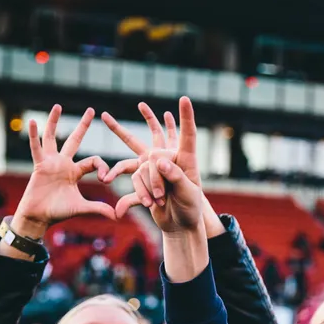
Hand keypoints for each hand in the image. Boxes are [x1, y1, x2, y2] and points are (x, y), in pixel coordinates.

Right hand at [11, 106, 113, 238]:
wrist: (39, 217)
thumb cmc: (58, 212)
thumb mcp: (82, 208)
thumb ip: (99, 208)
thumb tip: (117, 216)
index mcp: (75, 172)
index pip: (93, 161)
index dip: (102, 167)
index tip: (105, 178)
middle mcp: (63, 163)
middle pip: (75, 140)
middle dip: (83, 126)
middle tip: (92, 110)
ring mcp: (50, 162)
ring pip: (52, 137)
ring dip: (54, 122)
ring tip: (57, 106)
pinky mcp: (39, 165)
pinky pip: (36, 148)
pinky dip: (33, 135)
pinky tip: (32, 122)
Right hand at [105, 98, 211, 235]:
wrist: (179, 225)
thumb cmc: (189, 208)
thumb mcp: (187, 194)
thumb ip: (175, 177)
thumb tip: (158, 161)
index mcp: (186, 160)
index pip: (187, 136)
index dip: (186, 117)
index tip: (184, 99)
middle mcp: (170, 160)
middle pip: (154, 138)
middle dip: (148, 119)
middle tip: (139, 103)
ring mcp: (156, 169)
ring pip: (142, 165)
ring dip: (149, 185)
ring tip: (160, 201)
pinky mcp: (145, 179)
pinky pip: (134, 178)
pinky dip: (139, 193)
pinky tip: (148, 203)